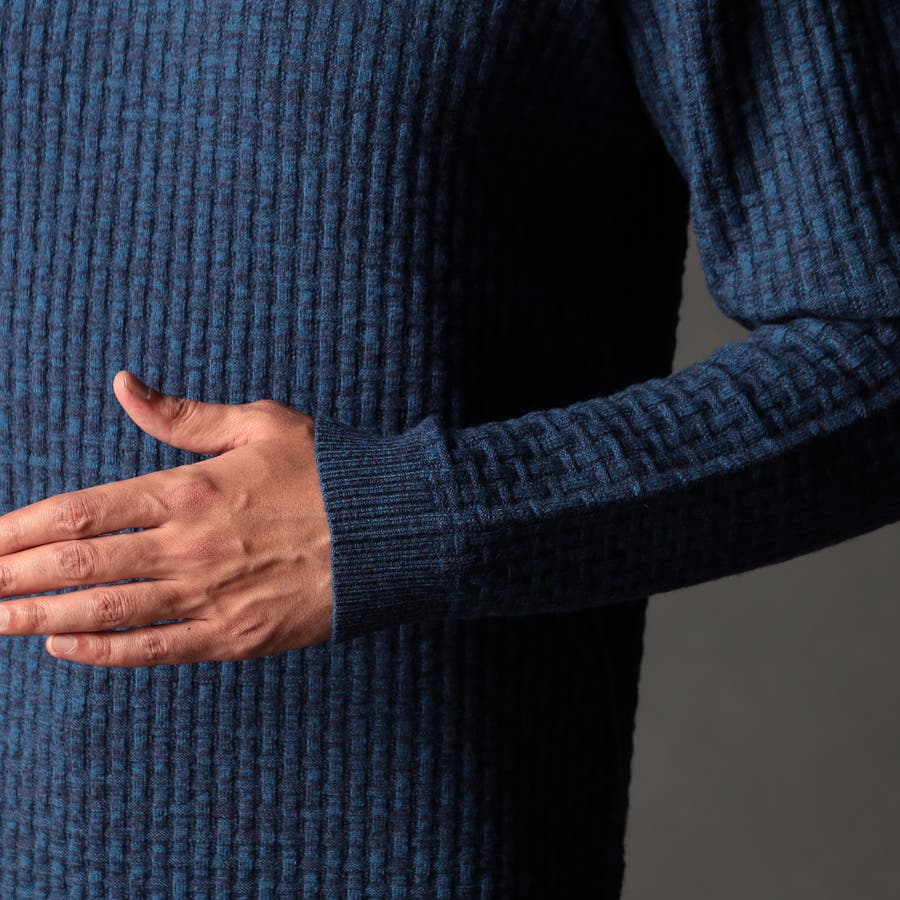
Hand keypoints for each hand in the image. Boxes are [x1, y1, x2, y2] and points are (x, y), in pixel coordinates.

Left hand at [0, 371, 333, 665]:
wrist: (393, 532)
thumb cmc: (330, 471)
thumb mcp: (260, 424)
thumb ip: (184, 415)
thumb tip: (124, 385)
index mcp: (191, 489)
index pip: (82, 512)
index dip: (20, 530)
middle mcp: (189, 546)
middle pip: (78, 566)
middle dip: (11, 578)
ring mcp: (211, 596)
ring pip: (105, 612)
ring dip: (39, 618)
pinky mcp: (236, 635)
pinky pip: (156, 649)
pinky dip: (104, 651)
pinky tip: (62, 648)